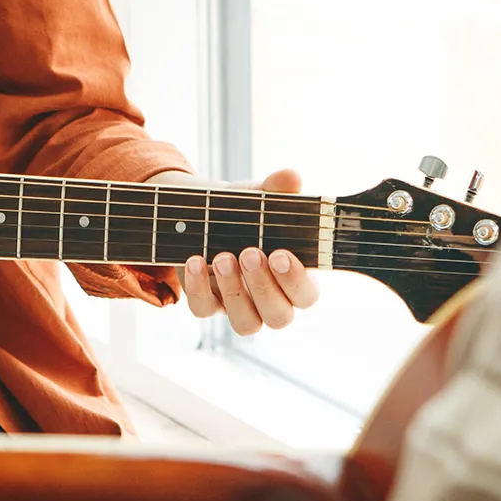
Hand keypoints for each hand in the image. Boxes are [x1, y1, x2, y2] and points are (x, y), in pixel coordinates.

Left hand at [150, 168, 320, 334]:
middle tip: (250, 253)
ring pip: (246, 323)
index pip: (306, 296)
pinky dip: (198, 287)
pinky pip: (204, 310)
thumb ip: (277, 189)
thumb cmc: (244, 211)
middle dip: (263, 287)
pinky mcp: (207, 303)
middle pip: (279, 317)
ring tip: (222, 257)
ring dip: (234, 291)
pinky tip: (194, 260)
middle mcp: (270, 299)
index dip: (296, 282)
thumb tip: (291, 177)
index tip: (280, 254)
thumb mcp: (259, 198)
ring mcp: (238, 305)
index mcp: (293, 277)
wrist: (203, 213)